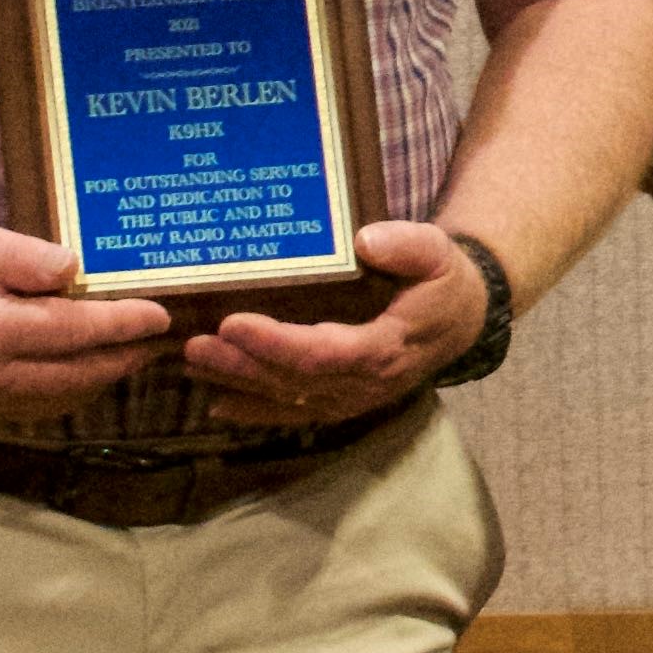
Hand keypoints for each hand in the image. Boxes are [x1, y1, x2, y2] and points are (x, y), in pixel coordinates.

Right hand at [0, 222, 170, 419]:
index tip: (159, 315)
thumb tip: (76, 272)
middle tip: (159, 337)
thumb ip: (26, 258)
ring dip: (102, 376)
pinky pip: (41, 406)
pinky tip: (92, 366)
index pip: (71, 331)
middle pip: (75, 374)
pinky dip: (73, 389)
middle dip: (123, 356)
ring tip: (133, 350)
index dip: (120, 324)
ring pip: (62, 397)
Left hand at [191, 220, 484, 422]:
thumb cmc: (442, 280)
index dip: (275, 343)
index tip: (233, 322)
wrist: (461, 318)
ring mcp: (352, 398)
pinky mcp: (342, 401)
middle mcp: (364, 383)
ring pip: (286, 399)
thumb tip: (366, 240)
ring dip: (237, 385)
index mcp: (385, 347)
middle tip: (193, 345)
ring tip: (191, 364)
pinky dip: (254, 411)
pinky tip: (217, 404)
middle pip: (293, 381)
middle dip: (240, 364)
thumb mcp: (437, 253)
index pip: (323, 352)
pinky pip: (293, 413)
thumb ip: (408, 245)